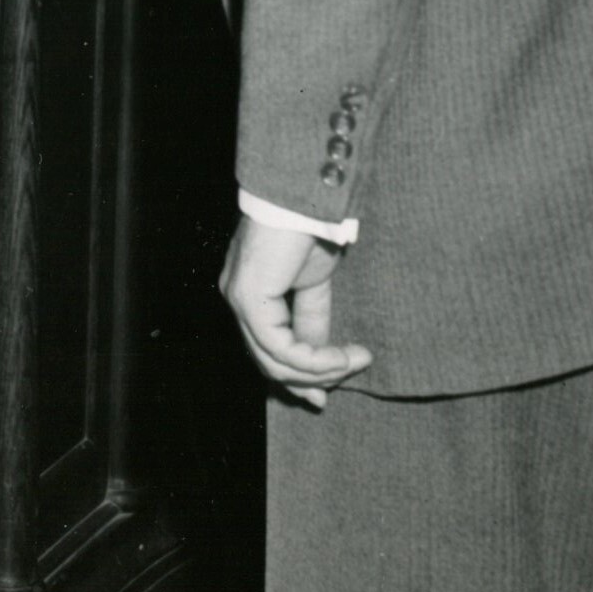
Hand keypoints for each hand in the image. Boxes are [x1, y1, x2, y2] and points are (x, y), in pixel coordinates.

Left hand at [218, 213, 371, 407]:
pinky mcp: (249, 298)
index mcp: (250, 294)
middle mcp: (237, 298)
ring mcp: (239, 298)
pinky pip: (282, 347)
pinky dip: (316, 360)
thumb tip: (324, 361)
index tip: (324, 395)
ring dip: (320, 370)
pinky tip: (344, 357)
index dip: (296, 377)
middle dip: (308, 381)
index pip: (265, 350)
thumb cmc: (310, 229)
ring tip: (355, 361)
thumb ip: (312, 321)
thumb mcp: (314, 284)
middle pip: (267, 361)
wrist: (304, 196)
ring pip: (274, 361)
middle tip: (341, 386)